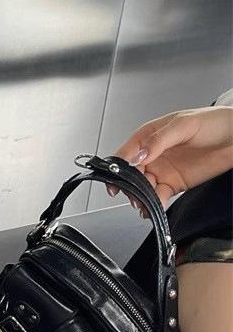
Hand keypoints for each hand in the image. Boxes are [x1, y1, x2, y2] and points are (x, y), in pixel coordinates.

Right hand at [108, 105, 232, 214]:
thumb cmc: (214, 123)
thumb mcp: (184, 125)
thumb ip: (159, 140)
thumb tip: (139, 155)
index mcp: (149, 136)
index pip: (126, 152)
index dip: (118, 166)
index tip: (117, 178)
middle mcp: (153, 154)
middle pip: (130, 174)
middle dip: (129, 185)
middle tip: (133, 193)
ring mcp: (161, 170)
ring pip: (142, 187)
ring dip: (139, 197)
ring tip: (142, 203)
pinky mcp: (173, 184)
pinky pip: (158, 196)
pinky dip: (153, 204)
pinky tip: (152, 207)